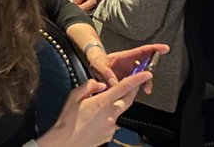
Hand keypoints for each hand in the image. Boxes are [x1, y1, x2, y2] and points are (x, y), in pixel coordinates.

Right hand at [34, 74, 151, 146]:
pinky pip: (112, 122)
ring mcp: (112, 126)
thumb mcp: (74, 96)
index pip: (124, 87)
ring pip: (118, 111)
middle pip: (128, 99)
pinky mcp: (110, 134)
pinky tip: (94, 120)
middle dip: (133, 91)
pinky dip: (107, 117)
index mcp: (103, 102)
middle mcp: (110, 114)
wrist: (67, 142)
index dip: (137, 79)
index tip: (146, 74)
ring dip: (114, 105)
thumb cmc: (69, 120)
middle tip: (133, 84)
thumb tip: (101, 84)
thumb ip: (89, 86)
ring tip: (97, 108)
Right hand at [73, 0, 97, 11]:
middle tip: (92, 7)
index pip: (75, 3)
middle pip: (79, 2)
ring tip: (95, 4)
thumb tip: (79, 12)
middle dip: (84, 6)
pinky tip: (96, 1)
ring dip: (88, 4)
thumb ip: (84, 7)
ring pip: (83, 1)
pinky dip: (91, 2)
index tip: (86, 11)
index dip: (80, 9)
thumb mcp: (93, 2)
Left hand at [90, 44, 169, 89]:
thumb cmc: (96, 61)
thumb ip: (105, 72)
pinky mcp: (128, 79)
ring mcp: (130, 71)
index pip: (143, 51)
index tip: (165, 48)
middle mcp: (130, 63)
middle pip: (146, 65)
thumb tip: (114, 83)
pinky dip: (139, 88)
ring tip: (146, 90)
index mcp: (125, 56)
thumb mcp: (97, 64)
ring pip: (143, 76)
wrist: (94, 66)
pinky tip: (134, 94)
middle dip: (150, 73)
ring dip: (146, 83)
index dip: (154, 49)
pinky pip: (137, 83)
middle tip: (149, 81)